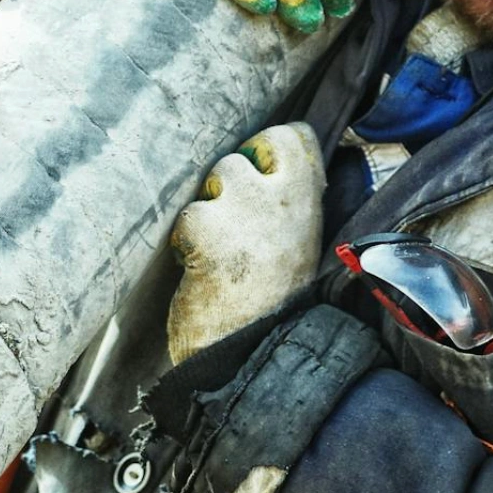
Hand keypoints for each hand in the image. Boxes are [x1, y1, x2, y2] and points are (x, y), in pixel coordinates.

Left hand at [166, 123, 325, 362]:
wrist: (252, 355)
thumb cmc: (273, 305)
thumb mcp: (299, 247)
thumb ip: (287, 208)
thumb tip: (266, 172)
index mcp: (307, 203)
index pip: (292, 138)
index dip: (267, 150)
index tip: (259, 176)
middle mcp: (279, 199)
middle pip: (242, 155)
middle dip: (228, 182)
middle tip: (229, 223)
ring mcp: (243, 210)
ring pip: (212, 181)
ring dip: (206, 212)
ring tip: (215, 252)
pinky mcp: (206, 227)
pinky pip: (187, 216)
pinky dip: (185, 242)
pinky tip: (197, 269)